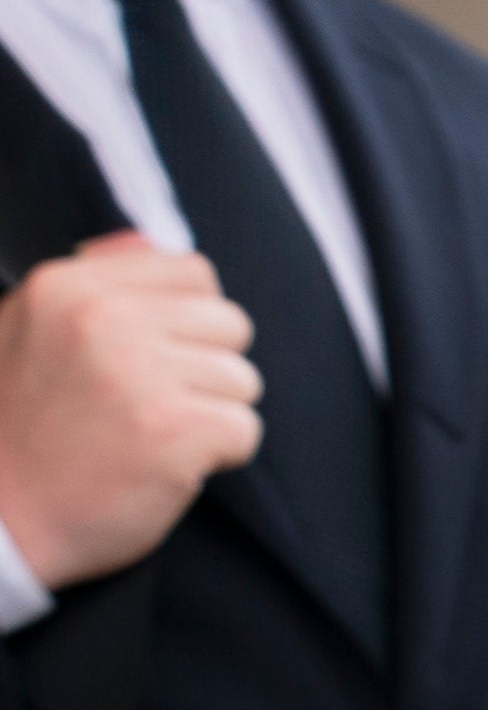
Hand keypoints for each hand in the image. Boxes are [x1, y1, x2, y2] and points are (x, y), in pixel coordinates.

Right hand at [0, 233, 255, 588]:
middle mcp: (104, 319)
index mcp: (67, 288)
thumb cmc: (16, 435)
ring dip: (208, 417)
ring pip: (241, 380)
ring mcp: (141, 373)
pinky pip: (244, 430)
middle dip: (203, 371)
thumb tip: (147, 240)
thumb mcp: (25, 335)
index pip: (193, 273)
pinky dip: (217, 457)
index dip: (188, 323)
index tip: (152, 362)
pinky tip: (159, 469)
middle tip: (144, 410)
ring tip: (143, 440)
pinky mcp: (174, 430)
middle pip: (229, 325)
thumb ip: (92, 284)